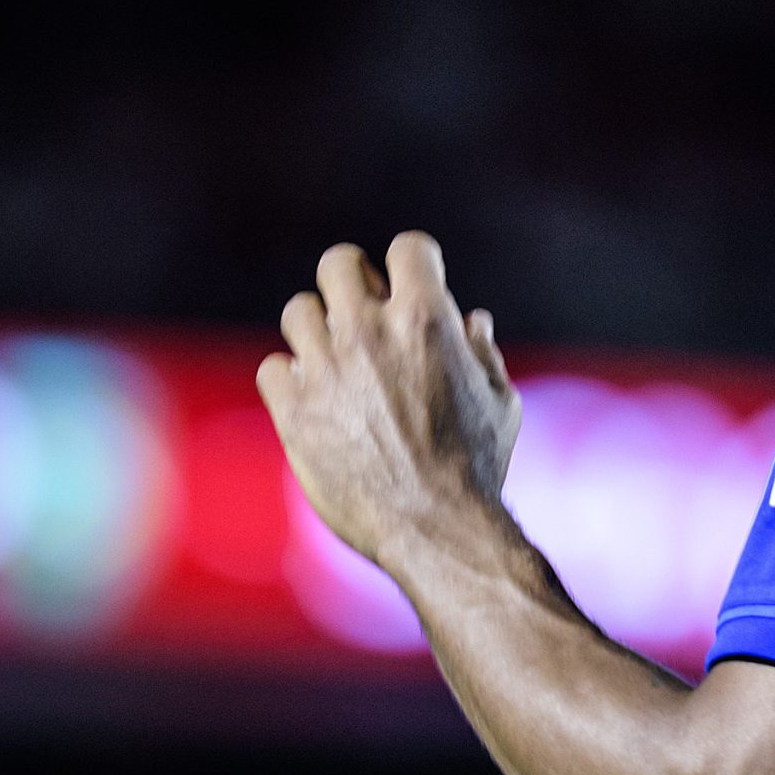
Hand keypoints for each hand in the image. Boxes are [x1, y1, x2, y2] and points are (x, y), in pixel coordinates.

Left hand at [257, 231, 521, 568]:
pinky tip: (316, 400)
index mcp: (425, 318)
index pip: (408, 246)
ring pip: (299, 310)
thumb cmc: (478, 466)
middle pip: (338, 262)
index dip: (414, 263)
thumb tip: (471, 321)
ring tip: (338, 362)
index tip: (414, 287)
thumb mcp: (501, 402)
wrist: (434, 528)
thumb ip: (483, 354)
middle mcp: (369, 331)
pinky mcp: (292, 409)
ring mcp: (325, 368)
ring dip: (319, 329)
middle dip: (355, 281)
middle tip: (366, 315)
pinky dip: (291, 380)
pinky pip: (273, 367)